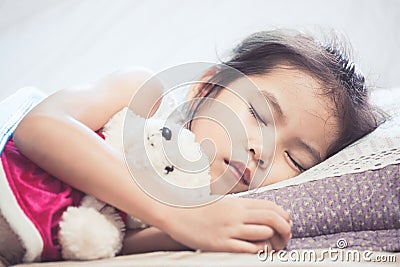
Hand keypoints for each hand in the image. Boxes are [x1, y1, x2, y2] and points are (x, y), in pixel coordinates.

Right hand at [160, 197, 290, 252]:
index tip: (286, 222)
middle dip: (285, 228)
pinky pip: (247, 249)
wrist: (176, 213)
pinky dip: (259, 251)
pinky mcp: (221, 244)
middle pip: (272, 218)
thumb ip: (240, 207)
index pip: (269, 206)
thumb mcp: (222, 203)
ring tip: (274, 246)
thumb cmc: (199, 209)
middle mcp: (236, 214)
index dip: (283, 215)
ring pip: (264, 233)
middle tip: (287, 236)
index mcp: (237, 203)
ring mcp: (229, 229)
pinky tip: (259, 252)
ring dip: (274, 241)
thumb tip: (257, 212)